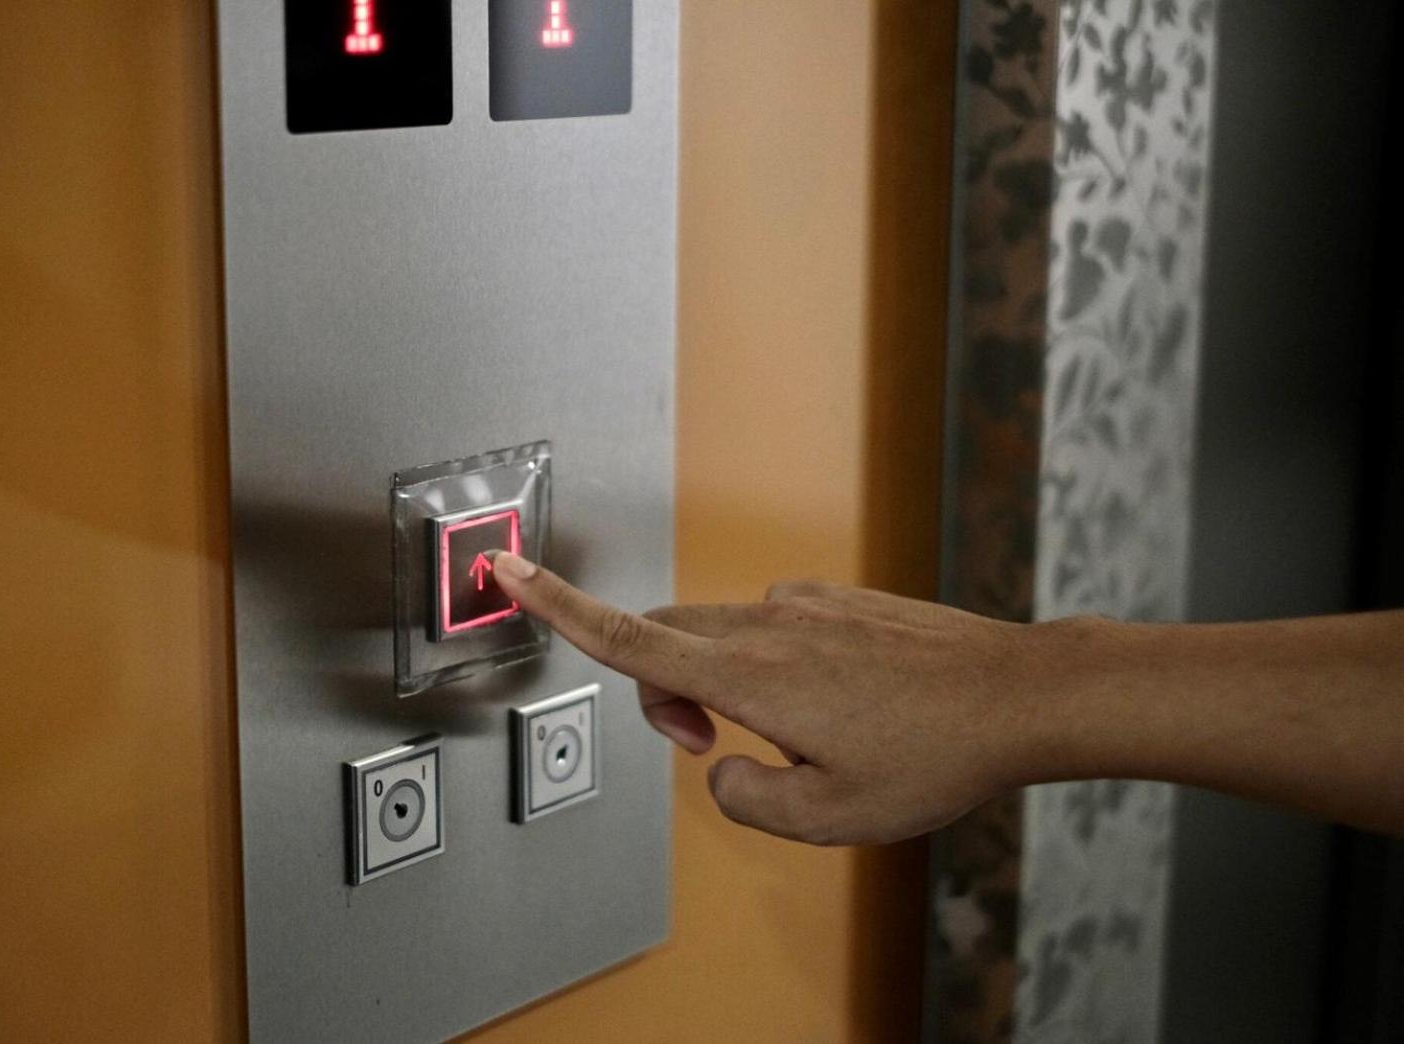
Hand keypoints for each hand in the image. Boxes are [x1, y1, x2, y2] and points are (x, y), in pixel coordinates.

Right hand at [492, 551, 1051, 845]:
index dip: (556, 606)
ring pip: (719, 634)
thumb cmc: (931, 755)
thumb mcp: (827, 818)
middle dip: (661, 691)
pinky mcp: (837, 598)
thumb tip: (722, 768)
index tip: (505, 569)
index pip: (626, 639)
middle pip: (664, 637)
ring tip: (795, 737)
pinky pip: (772, 625)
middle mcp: (766, 624)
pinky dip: (770, 665)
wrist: (1015, 695)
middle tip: (711, 748)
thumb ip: (746, 801)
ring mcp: (805, 604)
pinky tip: (837, 703)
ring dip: (720, 683)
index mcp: (747, 675)